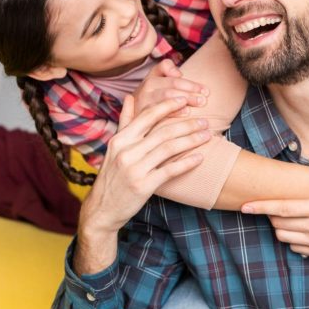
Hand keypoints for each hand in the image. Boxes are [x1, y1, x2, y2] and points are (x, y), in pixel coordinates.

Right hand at [75, 95, 209, 274]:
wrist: (102, 210)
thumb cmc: (112, 177)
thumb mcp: (114, 148)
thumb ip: (124, 123)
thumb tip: (130, 97)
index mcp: (119, 140)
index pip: (147, 116)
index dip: (167, 106)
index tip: (185, 100)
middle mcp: (126, 152)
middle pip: (162, 131)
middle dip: (187, 124)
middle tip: (205, 120)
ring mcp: (134, 169)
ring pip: (169, 148)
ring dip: (191, 140)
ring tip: (207, 135)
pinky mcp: (143, 186)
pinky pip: (170, 170)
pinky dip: (187, 163)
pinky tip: (200, 158)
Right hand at [132, 59, 208, 115]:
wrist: (130, 119)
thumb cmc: (152, 99)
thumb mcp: (158, 83)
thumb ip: (167, 71)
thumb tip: (179, 73)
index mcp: (151, 77)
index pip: (169, 72)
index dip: (186, 79)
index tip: (205, 90)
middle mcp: (145, 87)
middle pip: (171, 85)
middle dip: (190, 90)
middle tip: (205, 98)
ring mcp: (142, 101)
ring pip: (166, 96)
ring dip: (184, 98)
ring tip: (198, 102)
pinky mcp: (141, 115)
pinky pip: (159, 112)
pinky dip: (174, 111)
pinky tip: (186, 112)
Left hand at [242, 158, 308, 283]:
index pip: (283, 208)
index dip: (261, 206)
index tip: (245, 205)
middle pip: (279, 224)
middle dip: (270, 215)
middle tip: (273, 204)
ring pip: (285, 238)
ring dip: (280, 228)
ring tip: (285, 216)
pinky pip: (297, 249)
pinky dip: (293, 240)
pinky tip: (302, 230)